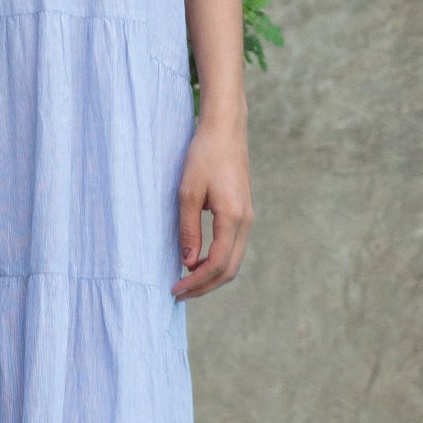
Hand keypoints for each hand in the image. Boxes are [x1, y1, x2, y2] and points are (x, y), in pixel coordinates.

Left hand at [172, 118, 251, 299]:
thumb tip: (188, 261)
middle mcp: (245, 222)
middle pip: (229, 269)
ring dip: (211, 275)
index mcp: (233, 218)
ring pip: (233, 260)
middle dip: (205, 286)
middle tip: (179, 292)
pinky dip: (217, 261)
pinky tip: (197, 260)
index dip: (196, 281)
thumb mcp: (187, 192)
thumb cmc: (204, 156)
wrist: (225, 130)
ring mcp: (247, 218)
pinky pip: (233, 247)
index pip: (217, 264)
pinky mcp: (243, 212)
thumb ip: (188, 228)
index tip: (175, 289)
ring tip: (186, 280)